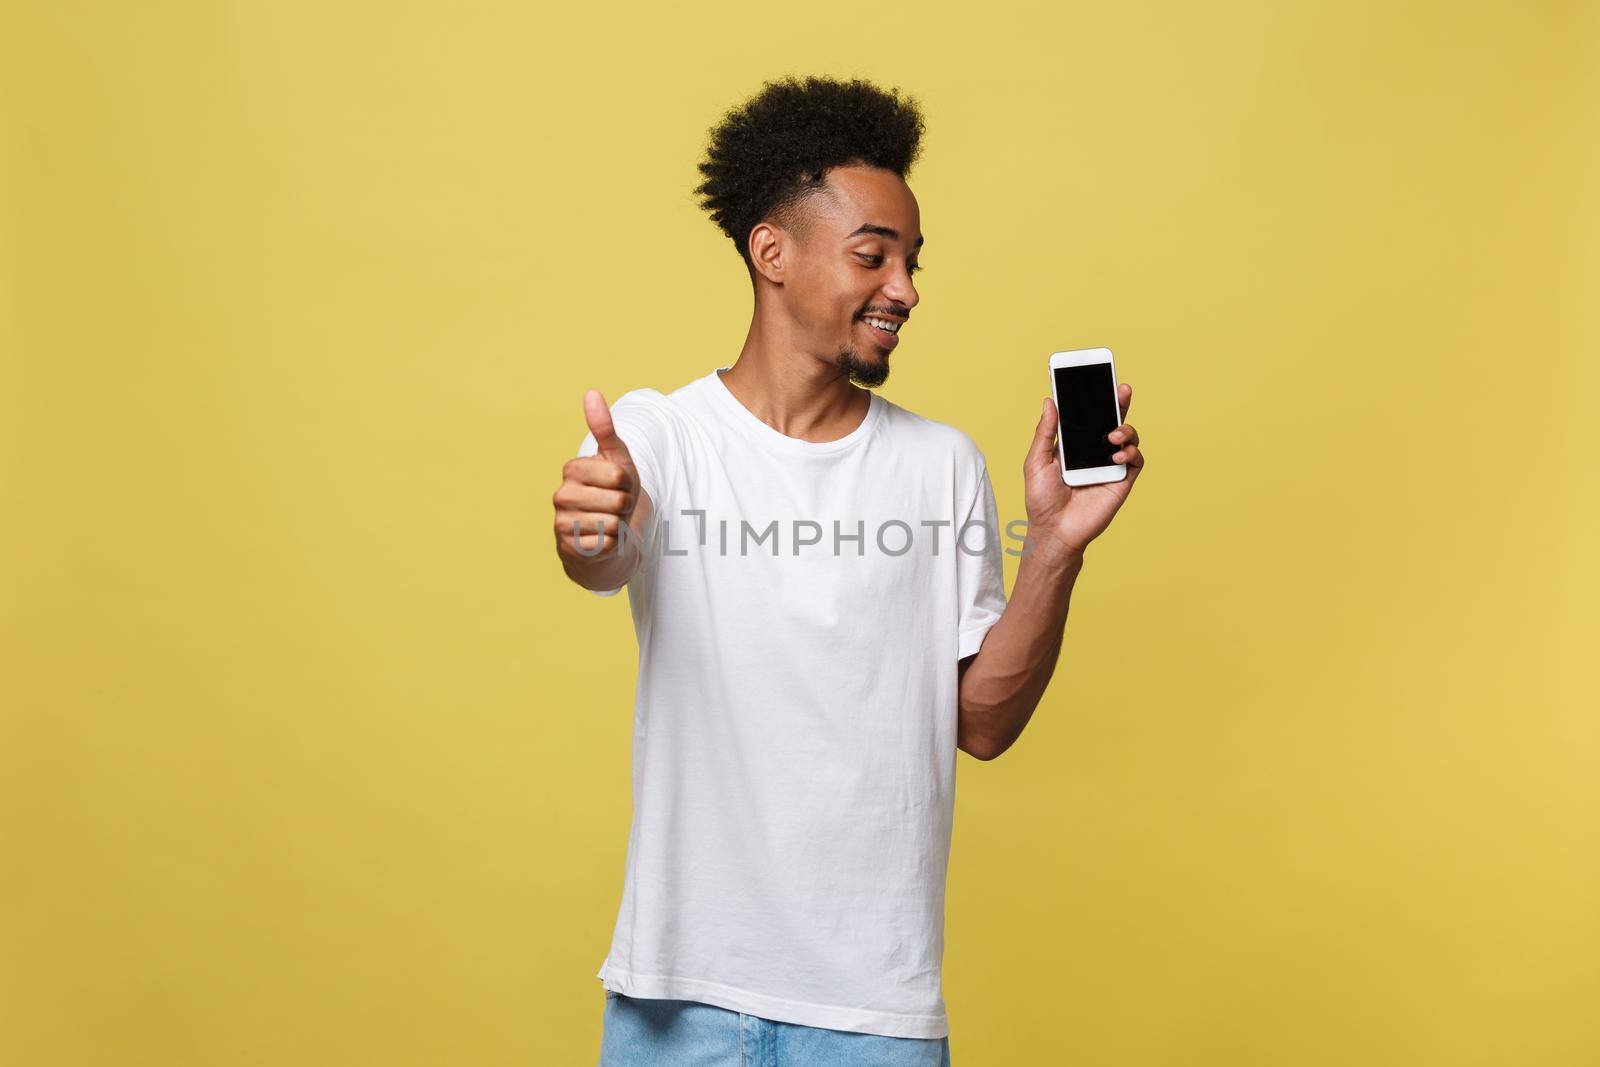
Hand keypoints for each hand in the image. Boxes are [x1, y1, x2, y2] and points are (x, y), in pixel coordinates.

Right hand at [552, 390, 640, 562]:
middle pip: (618, 500)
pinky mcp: (569, 548)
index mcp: (572, 469)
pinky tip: (602, 539)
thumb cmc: (612, 491)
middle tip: (615, 507)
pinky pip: (607, 544)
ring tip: (609, 522)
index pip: (619, 476)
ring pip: (613, 523)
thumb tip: (591, 392)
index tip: (619, 486)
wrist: (605, 532)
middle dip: (625, 506)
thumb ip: (605, 429)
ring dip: (619, 525)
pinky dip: (612, 544)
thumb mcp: (616, 459)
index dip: (628, 484)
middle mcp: (561, 495)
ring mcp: (562, 523)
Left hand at [1022, 382, 1144, 559]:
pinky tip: (1117, 456)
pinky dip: (1130, 453)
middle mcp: (1094, 451)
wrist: (1054, 531)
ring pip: (1127, 437)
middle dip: (1119, 402)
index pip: (1087, 415)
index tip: (1096, 378)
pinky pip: (1135, 460)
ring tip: (1112, 435)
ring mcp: (1109, 465)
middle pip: (1112, 420)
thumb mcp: (1036, 461)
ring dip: (1125, 429)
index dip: (1094, 398)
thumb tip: (1050, 401)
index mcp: (1073, 444)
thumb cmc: (1041, 499)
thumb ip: (1046, 431)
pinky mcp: (1122, 481)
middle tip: (1121, 389)